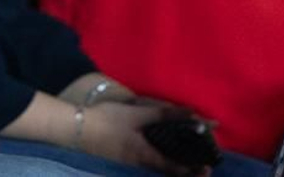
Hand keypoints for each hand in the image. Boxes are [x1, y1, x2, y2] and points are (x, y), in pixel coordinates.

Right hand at [82, 101, 211, 176]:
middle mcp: (139, 165)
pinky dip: (155, 163)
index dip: (192, 170)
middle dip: (183, 172)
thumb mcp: (136, 114)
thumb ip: (163, 114)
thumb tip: (191, 114)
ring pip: (154, 170)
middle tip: (199, 169)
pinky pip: (143, 166)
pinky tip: (153, 155)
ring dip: (169, 168)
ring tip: (181, 163)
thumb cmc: (108, 121)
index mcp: (146, 156)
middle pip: (166, 173)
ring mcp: (127, 164)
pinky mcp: (118, 160)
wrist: (76, 128)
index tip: (207, 169)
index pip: (175, 169)